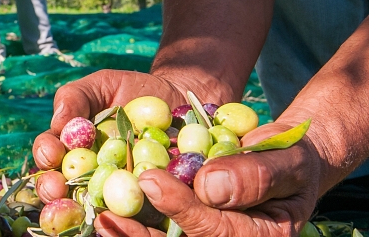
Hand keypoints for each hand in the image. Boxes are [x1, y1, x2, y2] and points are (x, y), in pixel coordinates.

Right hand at [33, 69, 224, 202]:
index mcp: (70, 148)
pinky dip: (129, 219)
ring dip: (84, 209)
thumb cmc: (133, 90)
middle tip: (56, 188)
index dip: (45, 156)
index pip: (49, 154)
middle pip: (61, 189)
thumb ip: (75, 97)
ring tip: (86, 205)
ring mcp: (115, 192)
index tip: (50, 153)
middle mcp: (86, 174)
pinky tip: (128, 213)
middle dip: (53, 191)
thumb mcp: (102, 85)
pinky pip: (135, 215)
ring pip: (93, 207)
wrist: (179, 100)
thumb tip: (58, 124)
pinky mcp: (146, 203)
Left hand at [93, 122, 322, 236]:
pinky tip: (102, 215)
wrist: (281, 161)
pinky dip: (128, 226)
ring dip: (128, 235)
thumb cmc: (289, 157)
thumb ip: (258, 172)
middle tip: (106, 215)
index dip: (182, 208)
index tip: (152, 180)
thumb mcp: (287, 158)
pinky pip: (156, 231)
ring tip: (98, 218)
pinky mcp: (184, 231)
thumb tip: (209, 186)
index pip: (216, 230)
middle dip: (140, 235)